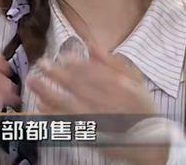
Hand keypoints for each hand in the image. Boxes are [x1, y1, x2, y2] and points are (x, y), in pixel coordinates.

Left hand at [26, 45, 168, 163]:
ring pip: (69, 104)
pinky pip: (68, 124)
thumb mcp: (135, 79)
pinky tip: (40, 105)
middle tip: (40, 64)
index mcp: (119, 87)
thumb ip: (112, 61)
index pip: (91, 72)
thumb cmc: (141, 106)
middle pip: (76, 86)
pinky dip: (53, 114)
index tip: (61, 57)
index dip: (73, 64)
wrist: (152, 142)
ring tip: (32, 81)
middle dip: (55, 74)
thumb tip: (90, 43)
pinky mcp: (91, 136)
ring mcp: (98, 121)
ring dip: (48, 92)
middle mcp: (108, 103)